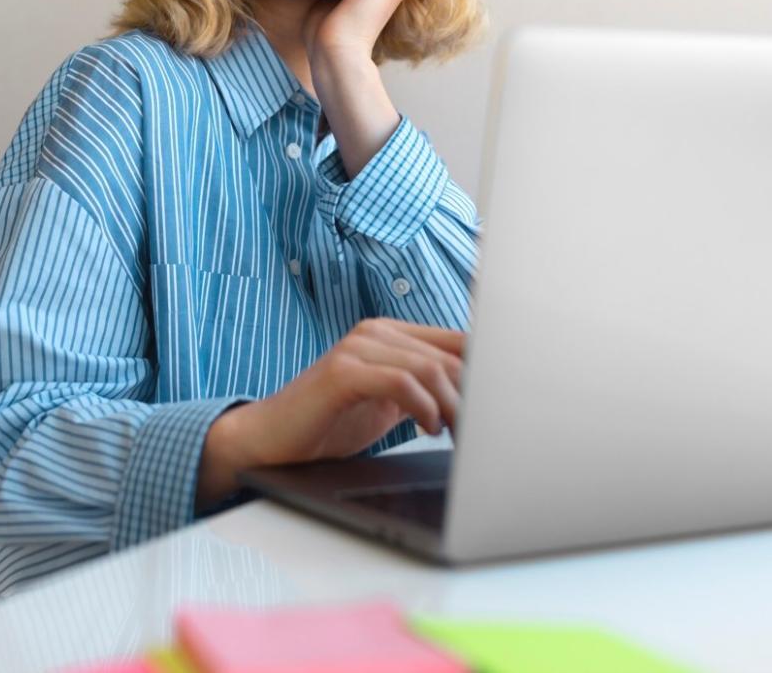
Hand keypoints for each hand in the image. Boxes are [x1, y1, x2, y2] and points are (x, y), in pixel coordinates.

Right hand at [221, 317, 463, 468]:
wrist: (270, 440)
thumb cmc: (330, 423)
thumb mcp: (390, 404)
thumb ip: (426, 391)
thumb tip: (480, 400)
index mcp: (390, 334)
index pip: (457, 341)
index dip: (485, 373)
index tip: (500, 408)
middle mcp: (375, 331)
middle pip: (450, 357)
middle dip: (472, 397)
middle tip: (480, 432)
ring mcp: (356, 347)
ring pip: (430, 368)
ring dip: (452, 408)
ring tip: (454, 434)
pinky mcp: (342, 371)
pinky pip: (400, 382)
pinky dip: (424, 407)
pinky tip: (428, 428)